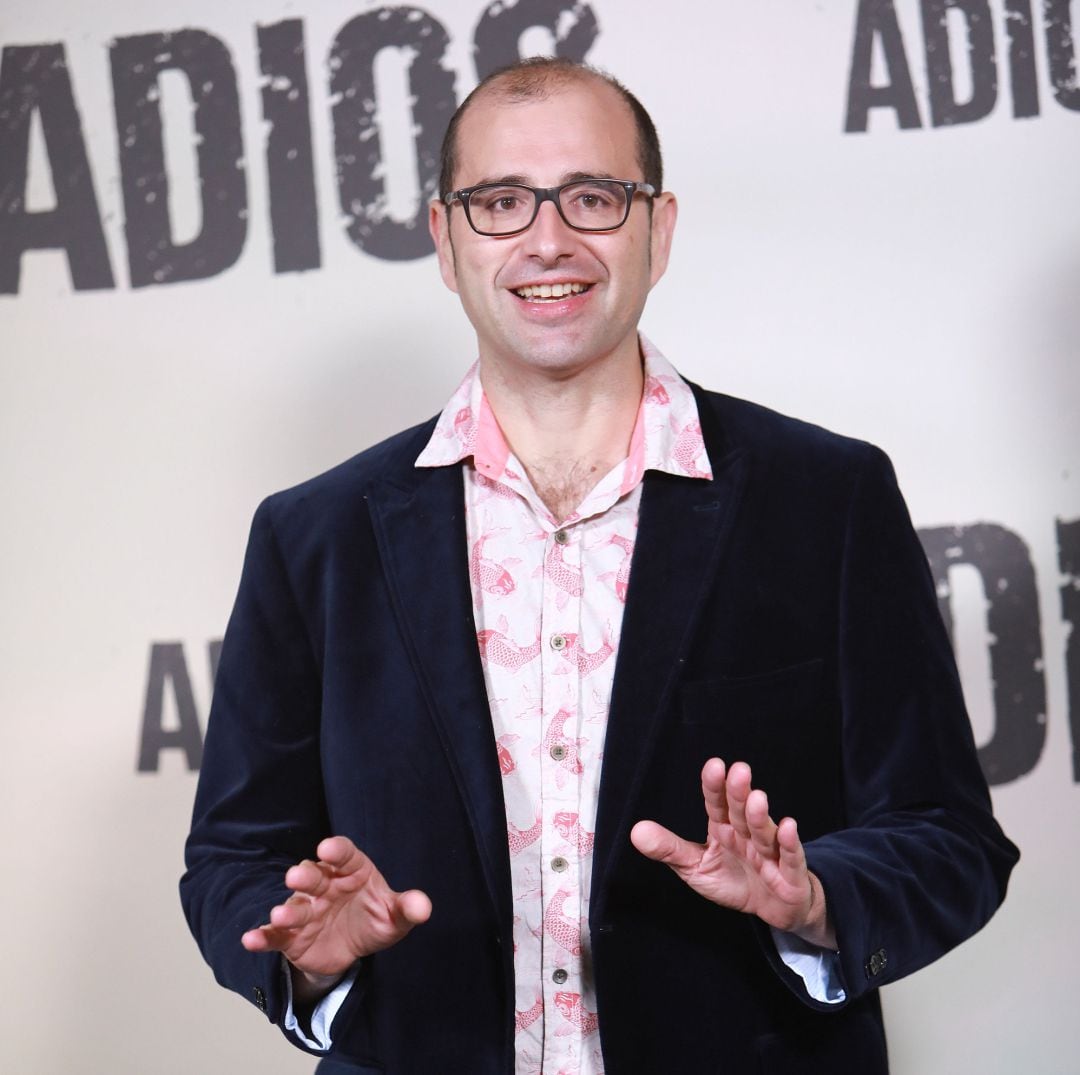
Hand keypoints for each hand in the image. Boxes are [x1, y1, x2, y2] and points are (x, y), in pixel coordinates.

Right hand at [241, 836, 431, 1001]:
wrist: (351, 949)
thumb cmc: (374, 919)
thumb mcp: (395, 916)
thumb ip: (407, 908)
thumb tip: (423, 906)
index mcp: (351, 870)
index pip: (344, 855)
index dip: (335, 851)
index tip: (327, 849)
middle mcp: (324, 885)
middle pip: (312, 875)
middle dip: (304, 876)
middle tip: (296, 876)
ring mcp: (305, 909)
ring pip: (293, 906)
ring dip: (286, 911)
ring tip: (282, 916)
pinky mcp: (290, 937)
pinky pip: (274, 936)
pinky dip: (261, 937)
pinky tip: (250, 940)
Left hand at [630, 758, 834, 948]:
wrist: (773, 908)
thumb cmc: (734, 879)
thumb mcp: (695, 867)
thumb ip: (669, 849)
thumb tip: (636, 831)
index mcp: (723, 828)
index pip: (717, 803)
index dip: (715, 786)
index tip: (714, 765)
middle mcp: (746, 835)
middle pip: (741, 812)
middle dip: (739, 793)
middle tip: (739, 770)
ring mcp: (769, 853)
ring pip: (763, 832)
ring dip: (760, 816)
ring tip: (757, 798)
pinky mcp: (789, 875)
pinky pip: (789, 857)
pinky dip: (789, 843)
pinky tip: (787, 826)